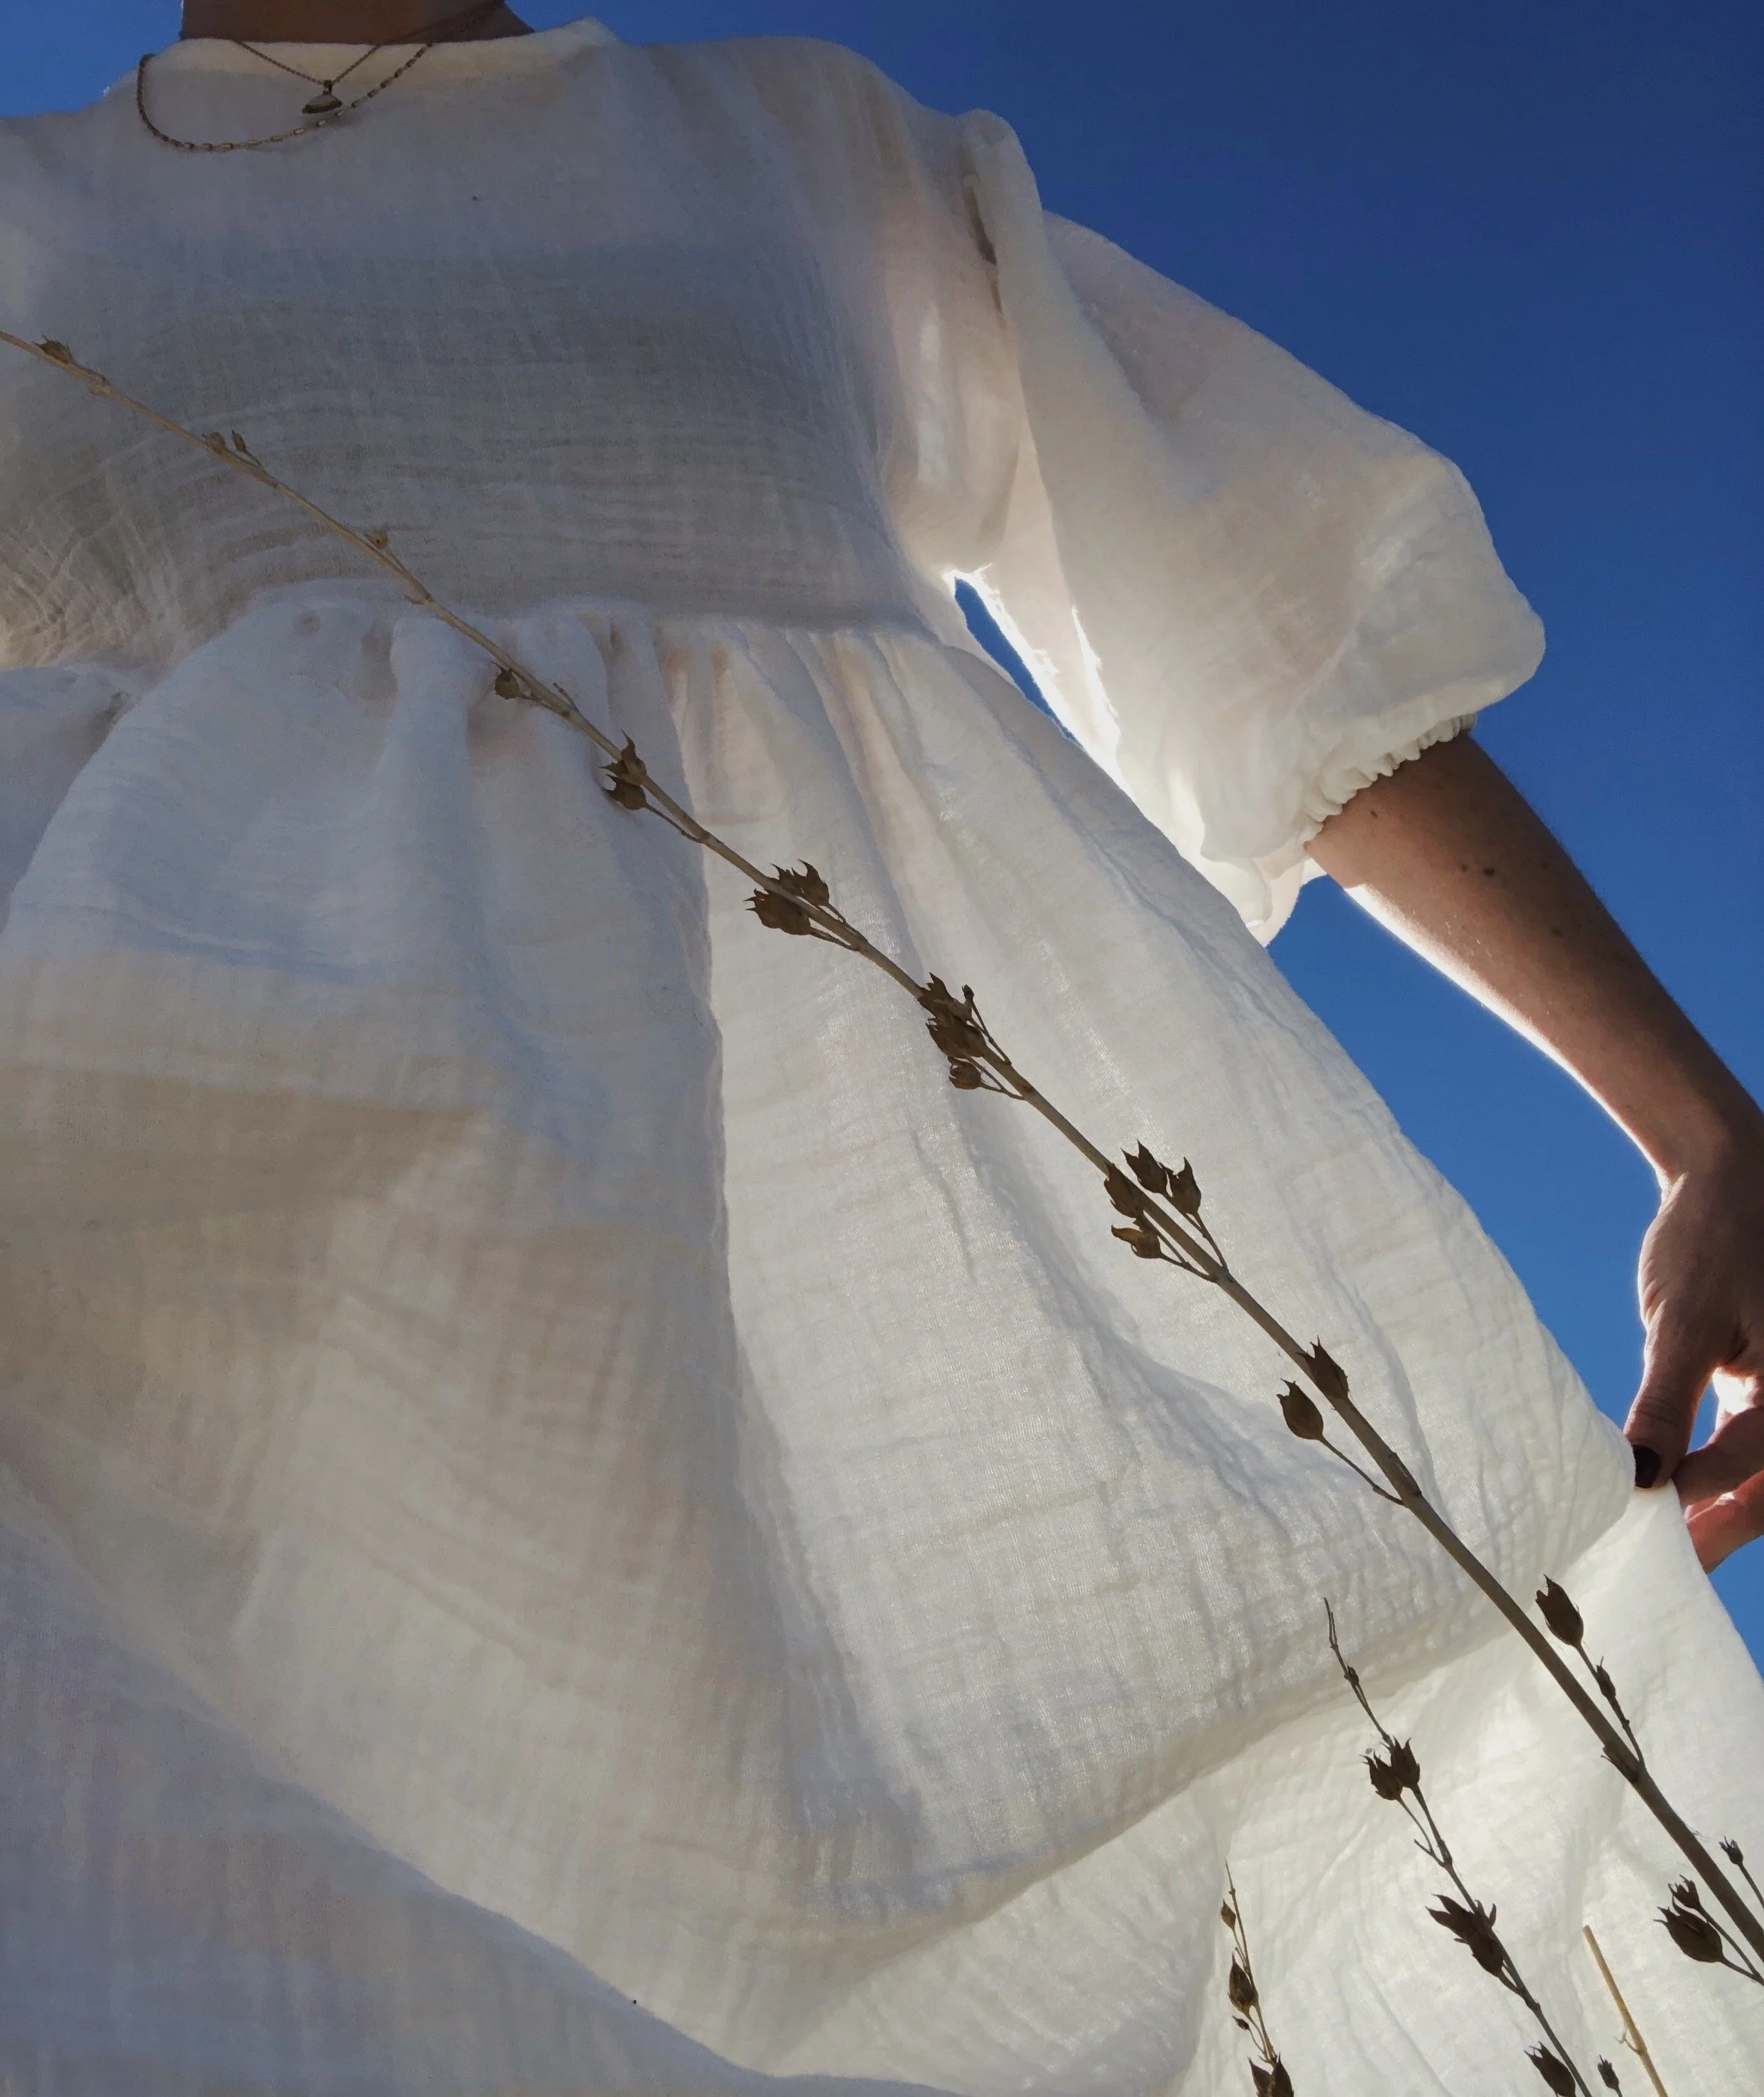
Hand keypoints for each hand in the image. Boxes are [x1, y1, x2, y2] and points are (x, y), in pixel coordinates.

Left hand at [1624, 1120, 1763, 1570]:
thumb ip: (1667, 1402)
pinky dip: (1722, 1476)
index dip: (1705, 1498)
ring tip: (1667, 1549)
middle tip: (1664, 1567)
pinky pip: (1755, 1445)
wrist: (1730, 1171)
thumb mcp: (1682, 1320)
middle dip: (1726, 1527)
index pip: (1758, 1461)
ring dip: (1725, 1509)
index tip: (1648, 1525)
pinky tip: (1678, 1502)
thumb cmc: (1711, 1235)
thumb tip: (1643, 1476)